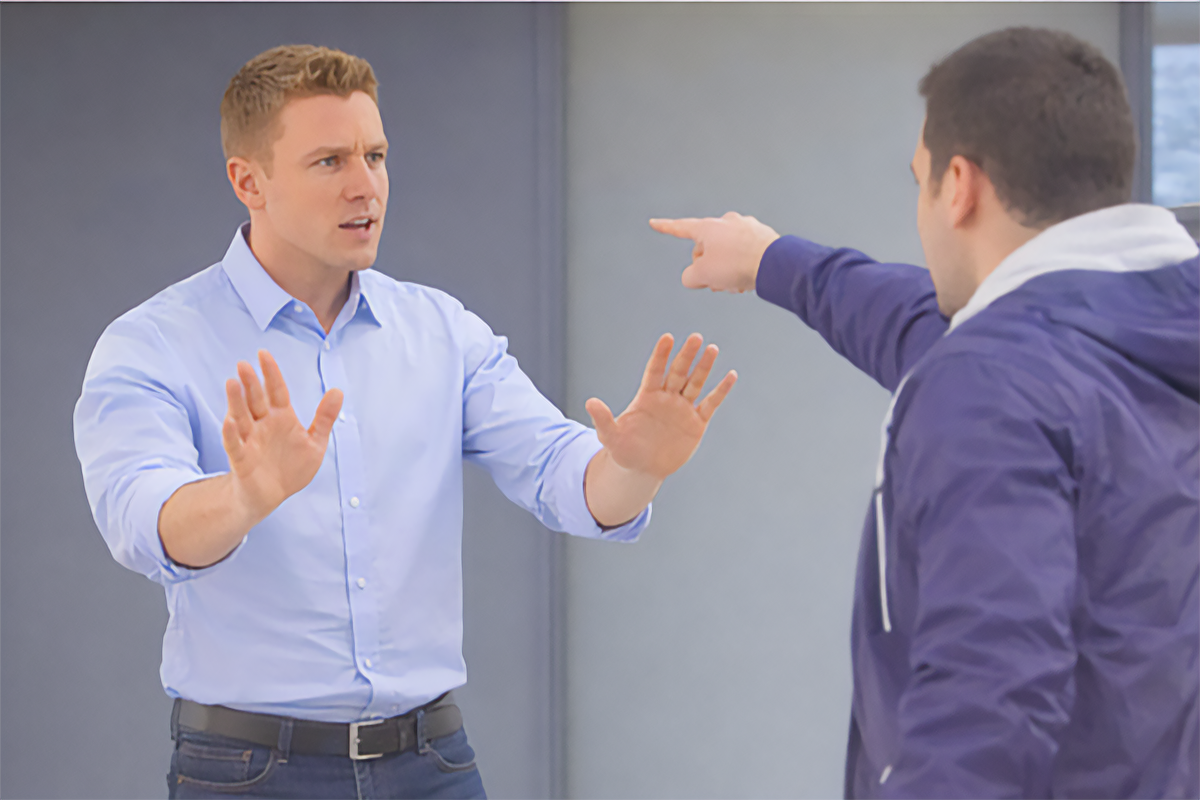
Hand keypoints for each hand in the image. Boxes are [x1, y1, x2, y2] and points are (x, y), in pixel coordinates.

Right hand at [222, 350, 343, 520]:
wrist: (273, 495)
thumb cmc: (291, 466)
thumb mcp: (315, 442)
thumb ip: (325, 418)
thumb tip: (338, 390)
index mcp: (281, 417)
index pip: (275, 390)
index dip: (271, 373)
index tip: (263, 353)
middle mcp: (262, 425)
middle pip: (256, 400)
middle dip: (251, 383)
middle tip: (244, 364)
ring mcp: (250, 440)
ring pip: (241, 417)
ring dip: (236, 401)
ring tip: (231, 383)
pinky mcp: (242, 459)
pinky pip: (234, 444)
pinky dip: (231, 433)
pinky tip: (229, 420)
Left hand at [585, 333, 736, 480]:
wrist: (642, 469)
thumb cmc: (624, 450)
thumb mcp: (610, 436)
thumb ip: (603, 419)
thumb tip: (590, 402)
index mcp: (647, 396)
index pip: (655, 370)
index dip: (661, 355)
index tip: (667, 338)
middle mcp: (666, 398)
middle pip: (679, 372)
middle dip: (687, 355)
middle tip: (695, 337)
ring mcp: (683, 409)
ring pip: (696, 383)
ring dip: (704, 367)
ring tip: (712, 349)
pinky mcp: (696, 423)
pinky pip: (710, 403)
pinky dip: (720, 390)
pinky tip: (730, 375)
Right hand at [649, 212, 779, 292]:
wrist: (774, 263)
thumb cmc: (737, 265)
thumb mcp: (702, 275)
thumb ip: (690, 276)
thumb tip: (695, 275)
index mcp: (708, 228)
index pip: (680, 228)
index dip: (665, 227)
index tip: (654, 222)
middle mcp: (727, 222)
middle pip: (706, 247)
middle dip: (707, 266)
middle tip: (714, 283)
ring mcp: (746, 227)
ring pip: (726, 252)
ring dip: (725, 270)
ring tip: (733, 284)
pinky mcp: (762, 237)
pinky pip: (743, 253)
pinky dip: (740, 267)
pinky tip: (747, 279)